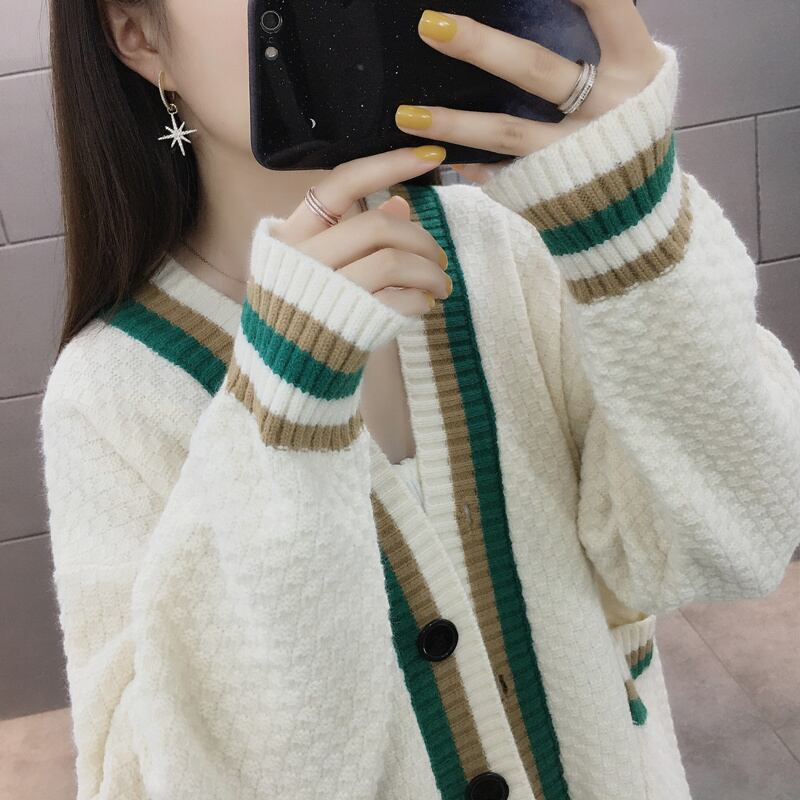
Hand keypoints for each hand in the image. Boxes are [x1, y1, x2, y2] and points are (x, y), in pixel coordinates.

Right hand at [270, 146, 452, 316]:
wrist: (283, 375)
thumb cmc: (303, 312)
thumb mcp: (317, 266)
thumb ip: (353, 233)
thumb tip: (400, 203)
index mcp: (291, 234)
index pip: (341, 184)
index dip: (389, 165)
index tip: (432, 155)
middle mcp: (302, 258)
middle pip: (378, 226)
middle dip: (421, 239)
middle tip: (441, 257)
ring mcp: (323, 293)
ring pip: (393, 262)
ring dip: (429, 272)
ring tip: (442, 286)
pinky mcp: (345, 325)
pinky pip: (397, 301)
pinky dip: (419, 301)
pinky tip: (423, 305)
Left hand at [395, 1, 664, 183]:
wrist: (636, 214)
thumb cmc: (630, 127)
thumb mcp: (634, 78)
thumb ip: (602, 40)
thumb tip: (551, 4)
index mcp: (636, 69)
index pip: (608, 8)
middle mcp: (606, 110)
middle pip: (536, 70)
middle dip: (481, 46)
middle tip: (429, 26)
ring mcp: (572, 154)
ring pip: (506, 132)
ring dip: (453, 122)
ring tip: (406, 115)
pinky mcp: (547, 187)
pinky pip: (498, 173)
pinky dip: (465, 164)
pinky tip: (429, 156)